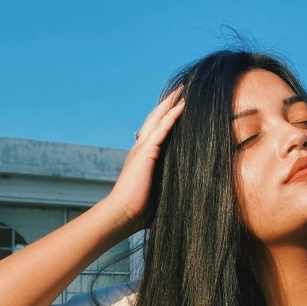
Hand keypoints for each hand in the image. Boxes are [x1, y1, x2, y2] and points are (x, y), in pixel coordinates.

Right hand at [107, 84, 185, 233]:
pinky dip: (171, 116)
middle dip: (167, 104)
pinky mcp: (146, 153)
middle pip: (155, 120)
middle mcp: (140, 149)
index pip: (156, 132)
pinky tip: (181, 106)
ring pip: (157, 119)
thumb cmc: (139, 211)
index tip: (178, 107)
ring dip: (170, 104)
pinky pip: (161, 129)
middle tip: (180, 91)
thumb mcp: (157, 193)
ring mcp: (142, 149)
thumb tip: (183, 192)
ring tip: (182, 92)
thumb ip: (164, 186)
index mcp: (143, 158)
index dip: (166, 118)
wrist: (123, 214)